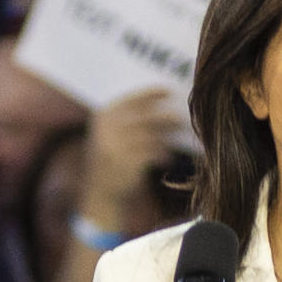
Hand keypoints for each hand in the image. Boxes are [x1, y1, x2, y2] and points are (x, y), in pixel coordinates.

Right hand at [83, 89, 182, 218]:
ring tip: (179, 132)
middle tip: (181, 115)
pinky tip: (168, 157)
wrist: (101, 192)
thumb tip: (158, 104)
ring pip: (152, 134)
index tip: (168, 90)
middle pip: (145, 116)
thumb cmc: (111, 159)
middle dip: (165, 115)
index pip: (131, 99)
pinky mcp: (130, 163)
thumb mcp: (110, 134)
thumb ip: (127, 119)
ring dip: (168, 133)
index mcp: (104, 117)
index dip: (151, 93)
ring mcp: (119, 146)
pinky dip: (163, 154)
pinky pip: (154, 153)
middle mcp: (110, 129)